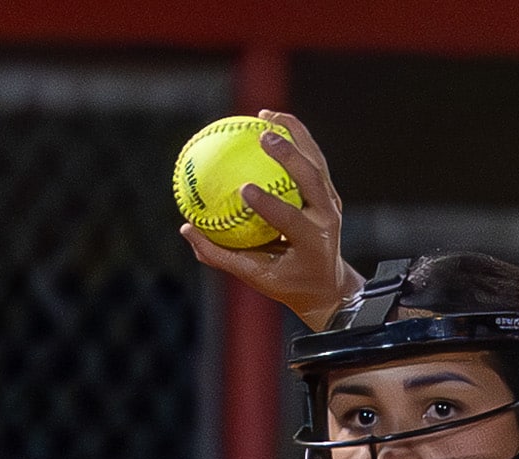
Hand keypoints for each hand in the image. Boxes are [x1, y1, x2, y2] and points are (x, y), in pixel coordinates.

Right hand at [179, 110, 361, 326]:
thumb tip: (187, 229)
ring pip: (316, 161)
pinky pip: (313, 157)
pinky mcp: (329, 190)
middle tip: (263, 136)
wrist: (327, 283)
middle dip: (290, 157)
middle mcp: (327, 220)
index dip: (269, 204)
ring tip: (265, 115)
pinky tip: (270, 119)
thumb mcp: (256, 276)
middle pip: (313, 181)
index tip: (244, 188)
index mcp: (311, 244)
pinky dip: (295, 136)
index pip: (291, 221)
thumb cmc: (286, 281)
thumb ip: (222, 255)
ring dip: (294, 134)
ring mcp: (332, 202)